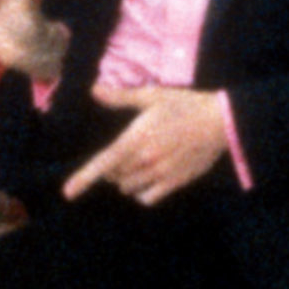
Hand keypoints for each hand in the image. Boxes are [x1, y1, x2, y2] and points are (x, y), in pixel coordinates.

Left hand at [66, 84, 231, 205]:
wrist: (221, 121)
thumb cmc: (184, 104)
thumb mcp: (152, 96)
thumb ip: (121, 97)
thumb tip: (94, 90)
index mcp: (136, 138)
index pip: (104, 162)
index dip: (83, 178)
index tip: (67, 193)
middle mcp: (145, 160)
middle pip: (114, 176)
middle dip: (112, 167)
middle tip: (126, 150)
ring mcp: (160, 174)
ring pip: (128, 188)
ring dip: (126, 179)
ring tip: (139, 161)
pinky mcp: (176, 183)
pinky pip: (147, 198)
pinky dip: (142, 192)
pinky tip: (149, 178)